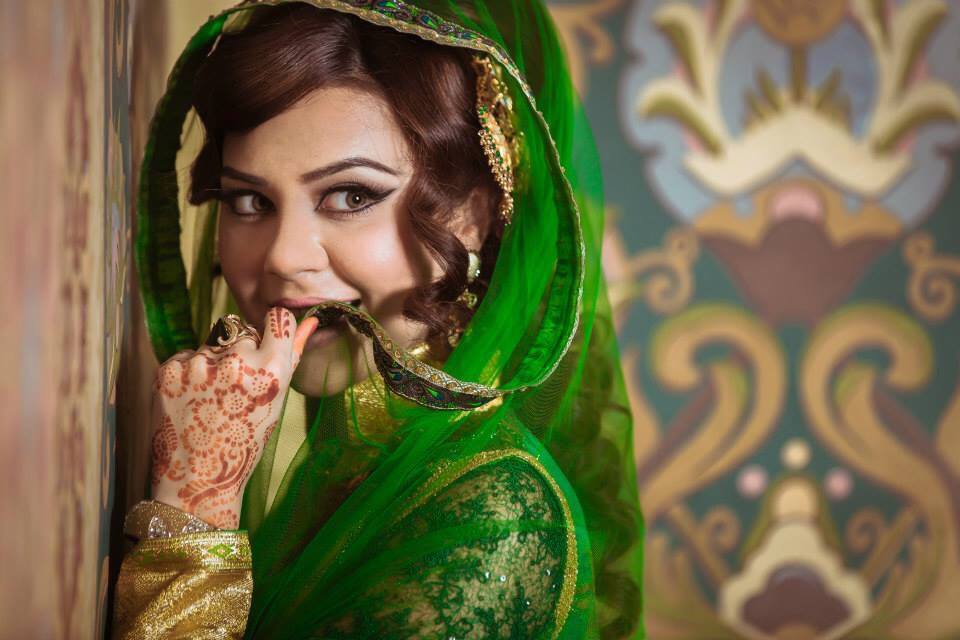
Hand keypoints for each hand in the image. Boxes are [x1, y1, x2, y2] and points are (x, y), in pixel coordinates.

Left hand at [149, 307, 318, 528]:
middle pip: (243, 334)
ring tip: (211, 402)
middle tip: (235, 393)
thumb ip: (292, 355)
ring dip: (214, 365)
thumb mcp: (277, 400)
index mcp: (271, 370)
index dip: (273, 328)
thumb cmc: (245, 440)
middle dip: (241, 354)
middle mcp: (237, 361)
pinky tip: (193, 401)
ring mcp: (200, 364)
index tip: (268, 341)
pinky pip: (188, 356)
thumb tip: (311, 321)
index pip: (278, 318)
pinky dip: (190, 374)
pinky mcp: (170, 369)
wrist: (199, 478)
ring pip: (213, 346)